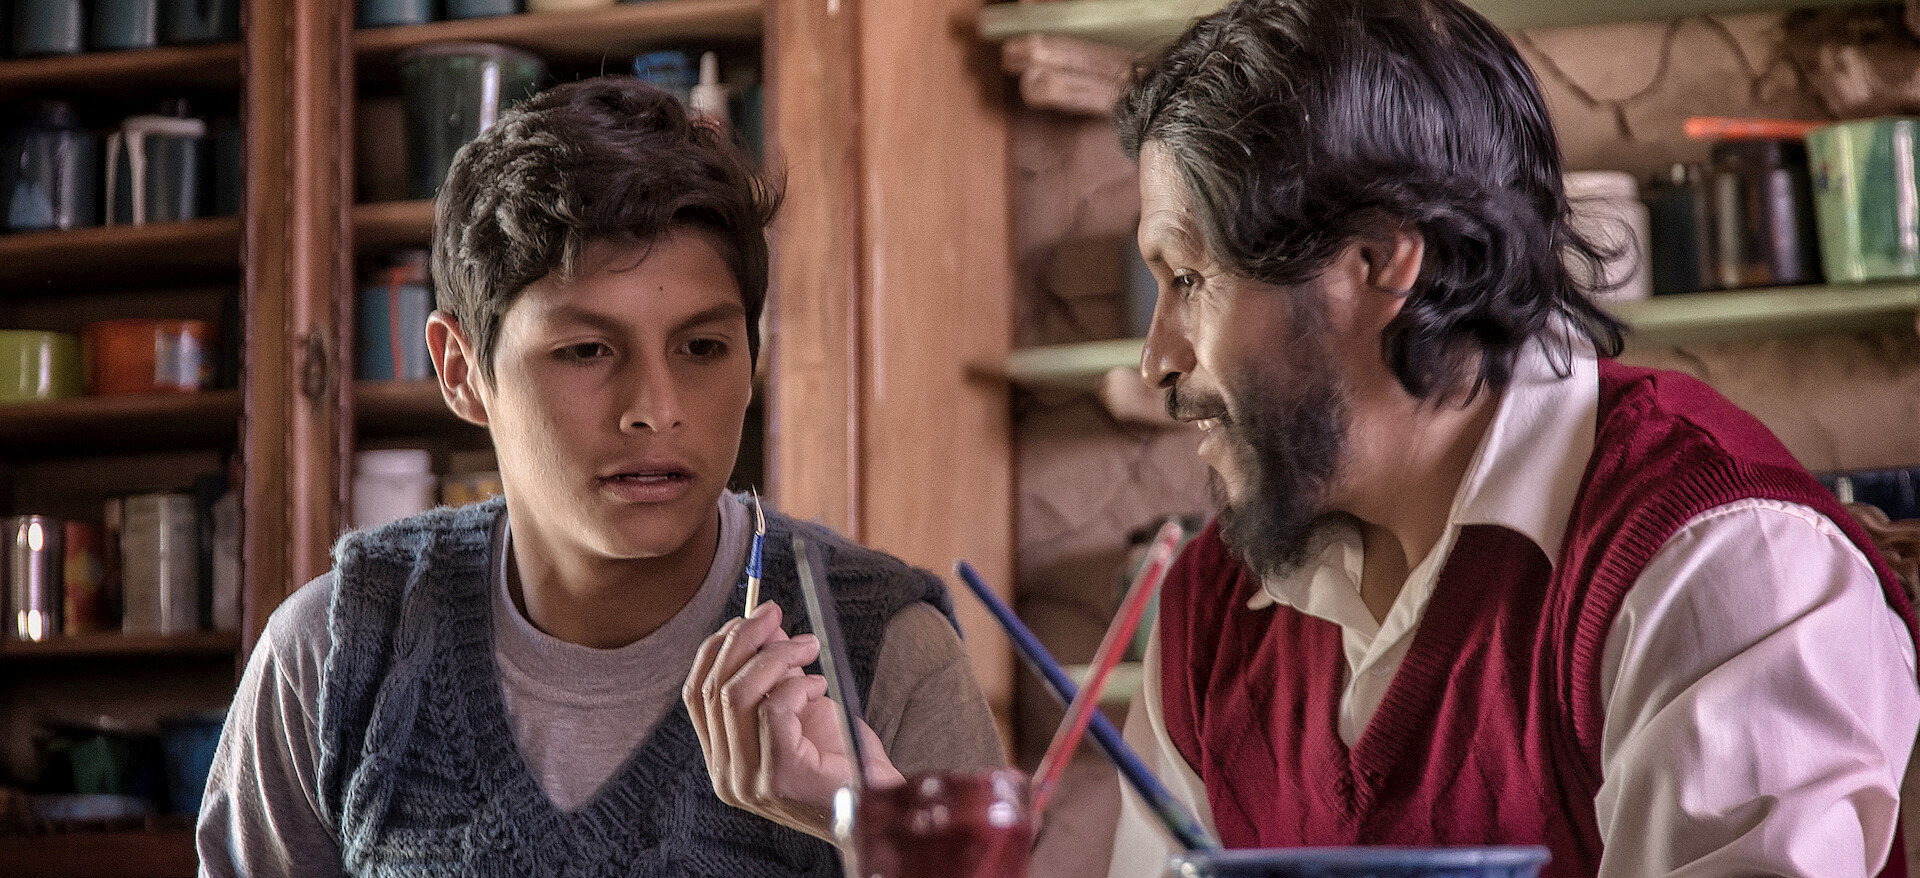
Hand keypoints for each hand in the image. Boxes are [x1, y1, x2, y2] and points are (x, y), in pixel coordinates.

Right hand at [684, 601, 903, 840]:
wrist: (876, 805)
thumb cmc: (841, 759)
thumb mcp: (801, 705)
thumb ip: (777, 672)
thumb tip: (766, 622)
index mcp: (722, 759)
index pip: (696, 693)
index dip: (719, 648)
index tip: (750, 617)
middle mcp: (726, 774)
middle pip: (713, 687)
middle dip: (745, 639)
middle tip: (776, 613)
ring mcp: (747, 780)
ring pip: (738, 693)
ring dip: (777, 656)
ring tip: (809, 647)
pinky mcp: (778, 777)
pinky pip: (773, 709)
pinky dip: (797, 685)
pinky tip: (820, 687)